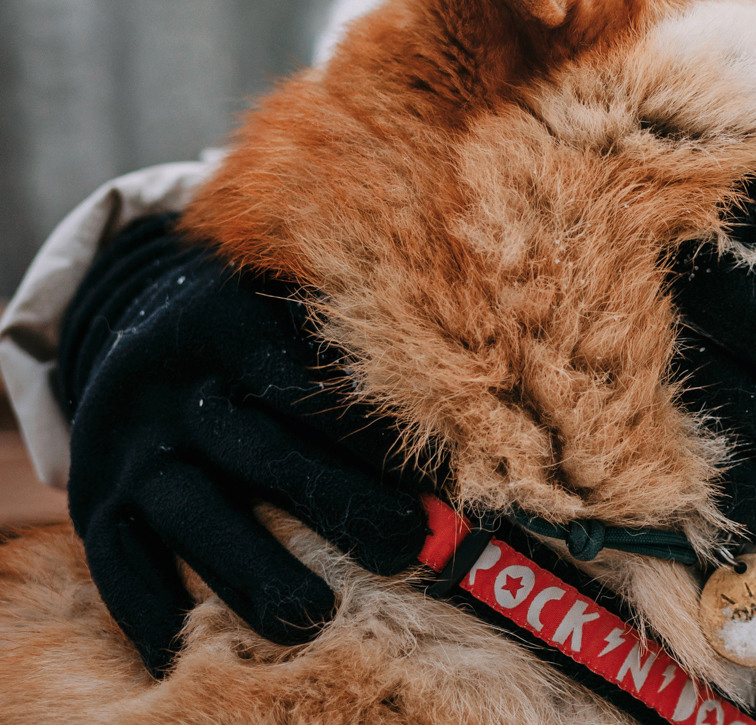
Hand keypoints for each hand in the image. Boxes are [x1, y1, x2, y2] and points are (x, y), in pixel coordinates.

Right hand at [58, 215, 429, 675]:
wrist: (134, 322)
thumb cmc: (256, 324)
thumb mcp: (291, 301)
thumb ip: (352, 335)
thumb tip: (464, 394)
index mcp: (230, 323)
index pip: (307, 383)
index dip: (371, 435)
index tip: (438, 478)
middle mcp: (176, 386)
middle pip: (263, 451)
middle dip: (339, 503)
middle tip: (409, 545)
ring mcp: (131, 447)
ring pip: (193, 513)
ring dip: (252, 570)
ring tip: (311, 617)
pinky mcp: (94, 497)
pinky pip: (116, 563)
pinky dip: (152, 613)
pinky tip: (195, 651)